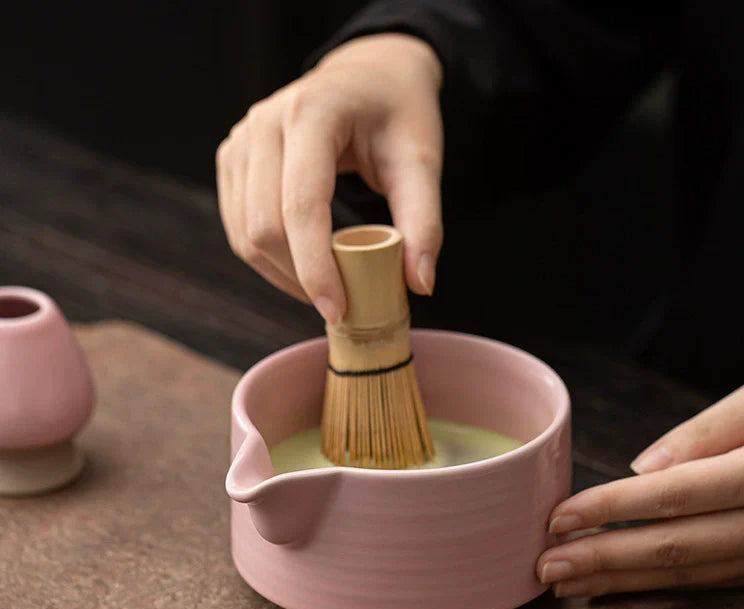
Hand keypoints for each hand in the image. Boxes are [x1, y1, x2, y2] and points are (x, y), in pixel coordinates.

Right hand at [215, 34, 443, 322]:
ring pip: (245, 236)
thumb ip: (424, 222)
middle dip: (301, 278)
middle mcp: (264, 124)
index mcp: (312, 114)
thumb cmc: (398, 114)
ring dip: (283, 275)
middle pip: (265, 228)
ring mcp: (240, 141)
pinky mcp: (233, 161)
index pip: (301, 207)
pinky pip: (239, 229)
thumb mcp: (421, 160)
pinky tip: (303, 268)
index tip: (339, 311)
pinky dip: (269, 260)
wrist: (368, 75)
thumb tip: (420, 285)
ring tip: (327, 288)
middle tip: (342, 304)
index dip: (317, 268)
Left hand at [536, 378, 743, 596]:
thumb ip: (707, 431)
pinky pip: (712, 583)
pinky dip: (661, 588)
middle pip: (671, 547)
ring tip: (567, 584)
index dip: (609, 510)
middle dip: (602, 559)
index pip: (669, 496)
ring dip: (622, 582)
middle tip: (543, 567)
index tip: (558, 519)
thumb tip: (644, 466)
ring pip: (687, 575)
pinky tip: (622, 586)